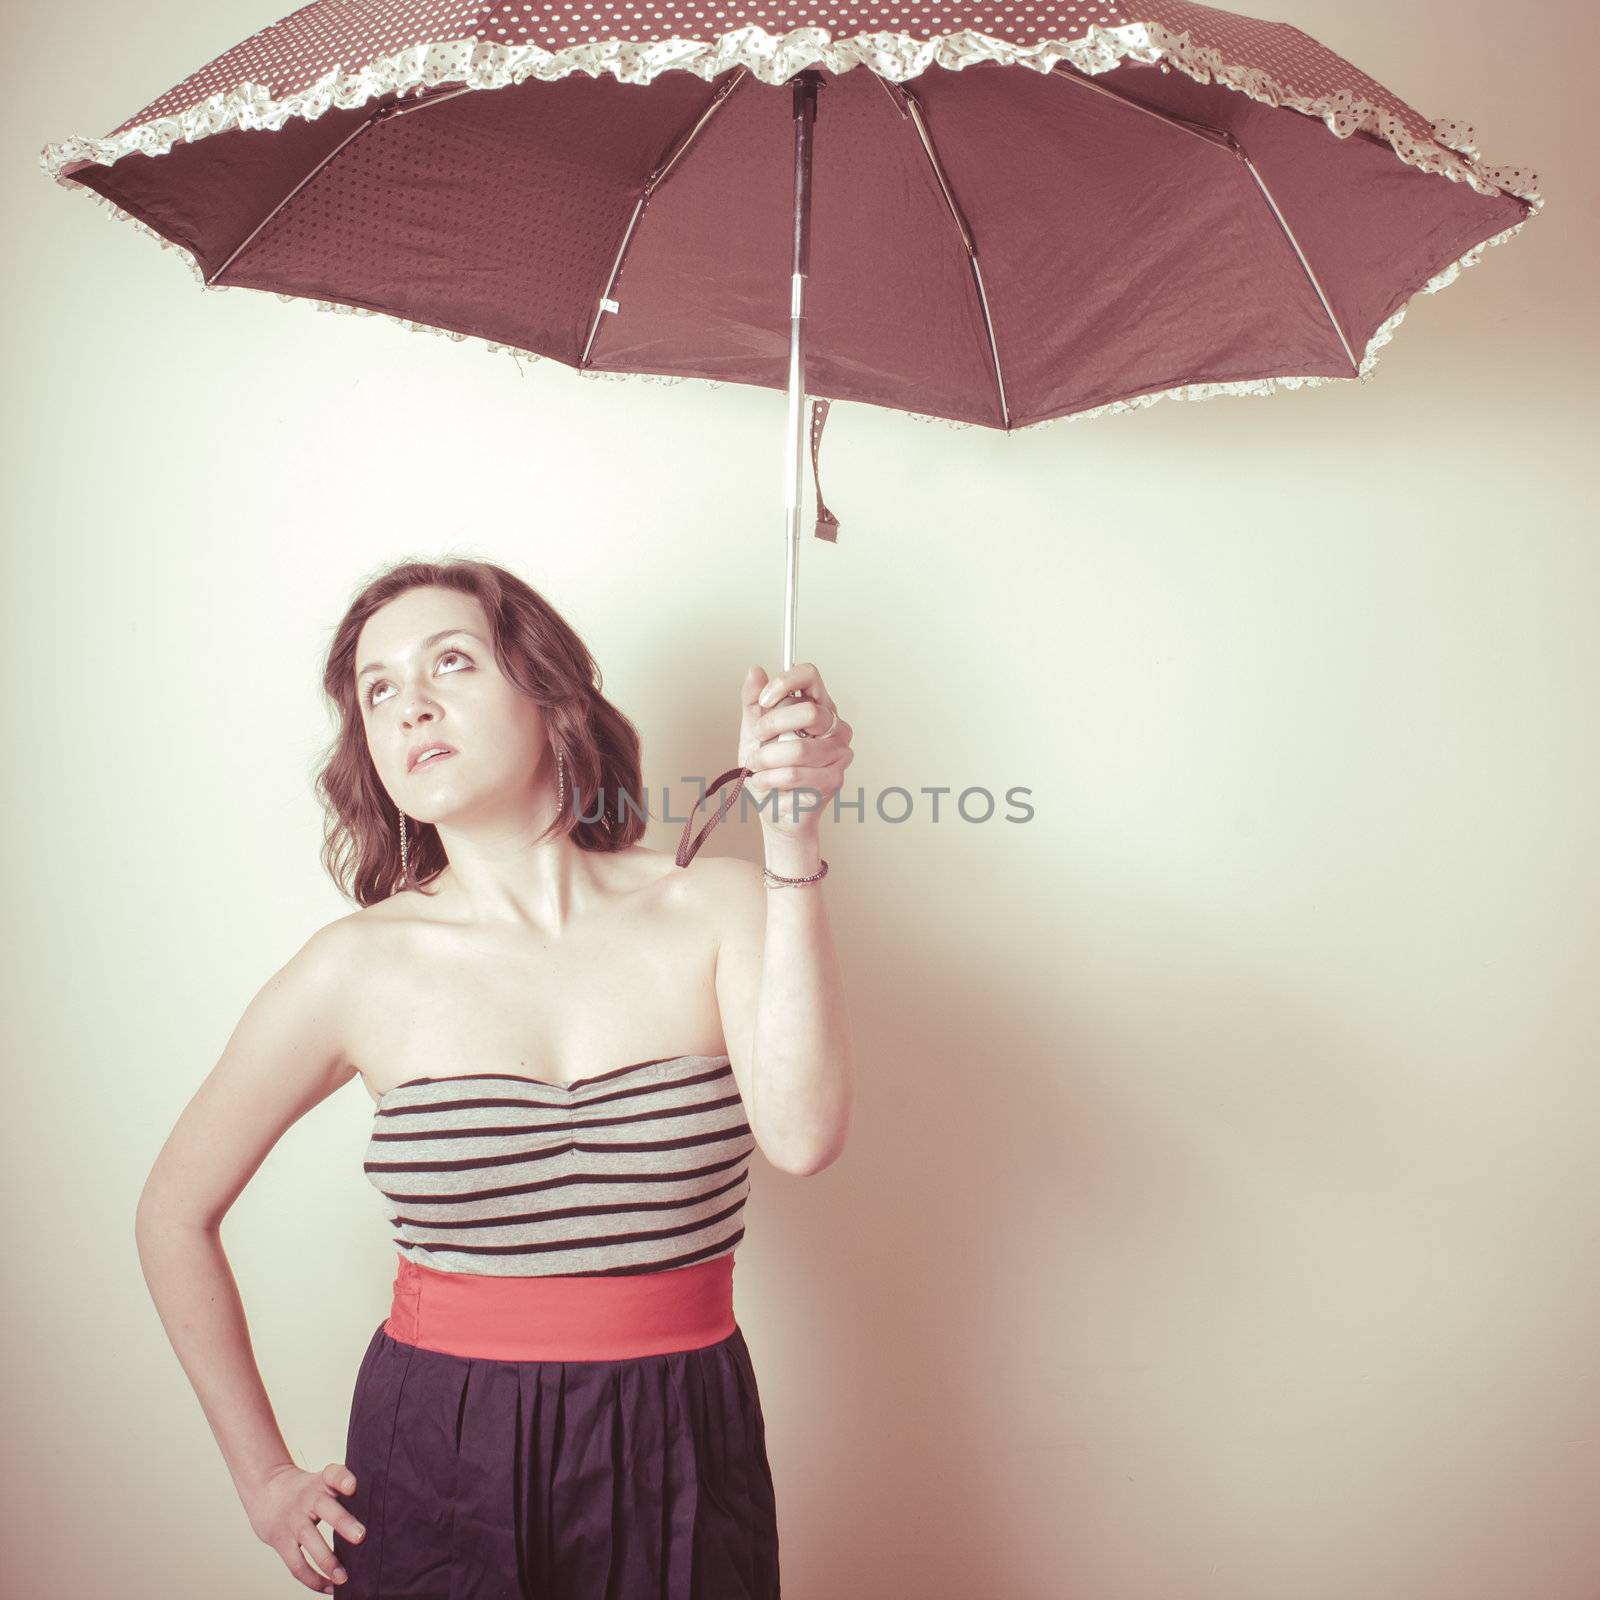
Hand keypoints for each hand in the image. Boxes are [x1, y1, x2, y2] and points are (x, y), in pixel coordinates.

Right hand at [243, 1461, 363, 1593]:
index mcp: (322, 1481)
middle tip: (361, 1537)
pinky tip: (329, 1587)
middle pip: (326, 1508)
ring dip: (327, 1561)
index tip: (353, 1487)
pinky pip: (296, 1564)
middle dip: (343, 1522)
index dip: (343, 1479)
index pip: (334, 1474)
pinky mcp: (281, 1541)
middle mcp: (308, 1499)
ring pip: (310, 1540)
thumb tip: (381, 1511)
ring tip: (344, 1578)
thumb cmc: (307, 1490)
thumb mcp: (324, 1481)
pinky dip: (313, 1579)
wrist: (267, 1489)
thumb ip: (347, 1491)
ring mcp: (293, 1520)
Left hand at [738, 662, 854, 840]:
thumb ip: (753, 702)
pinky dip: (770, 779)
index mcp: (817, 706)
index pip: (809, 675)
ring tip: (757, 767)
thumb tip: (755, 671)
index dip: (785, 683)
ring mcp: (839, 752)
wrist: (774, 808)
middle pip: (809, 712)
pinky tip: (766, 782)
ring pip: (798, 749)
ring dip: (765, 760)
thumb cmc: (768, 769)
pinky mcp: (834, 779)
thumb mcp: (753, 731)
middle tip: (758, 740)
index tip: (764, 701)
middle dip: (771, 727)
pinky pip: (795, 774)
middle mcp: (834, 725)